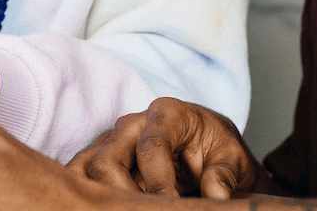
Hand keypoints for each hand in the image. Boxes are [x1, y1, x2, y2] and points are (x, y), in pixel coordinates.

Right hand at [69, 97, 256, 197]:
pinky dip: (93, 192)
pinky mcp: (103, 155)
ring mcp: (114, 139)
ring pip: (89, 169)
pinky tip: (113, 204)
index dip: (157, 183)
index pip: (151, 147)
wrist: (205, 143)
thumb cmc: (217, 149)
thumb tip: (216, 195)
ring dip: (106, 196)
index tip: (169, 205)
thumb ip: (224, 174)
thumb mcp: (233, 158)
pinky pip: (83, 174)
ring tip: (131, 207)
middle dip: (122, 194)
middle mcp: (133, 123)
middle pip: (107, 159)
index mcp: (167, 114)